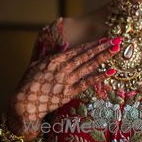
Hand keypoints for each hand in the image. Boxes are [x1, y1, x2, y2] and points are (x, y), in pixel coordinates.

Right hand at [6, 37, 120, 137]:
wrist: (24, 103)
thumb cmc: (28, 83)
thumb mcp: (36, 64)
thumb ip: (49, 54)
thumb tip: (59, 46)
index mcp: (55, 59)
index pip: (78, 49)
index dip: (93, 44)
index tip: (104, 38)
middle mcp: (63, 67)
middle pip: (87, 55)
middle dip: (103, 47)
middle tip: (116, 40)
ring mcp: (67, 80)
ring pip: (90, 66)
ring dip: (104, 57)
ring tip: (116, 50)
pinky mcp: (69, 93)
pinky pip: (88, 83)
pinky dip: (100, 77)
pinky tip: (110, 71)